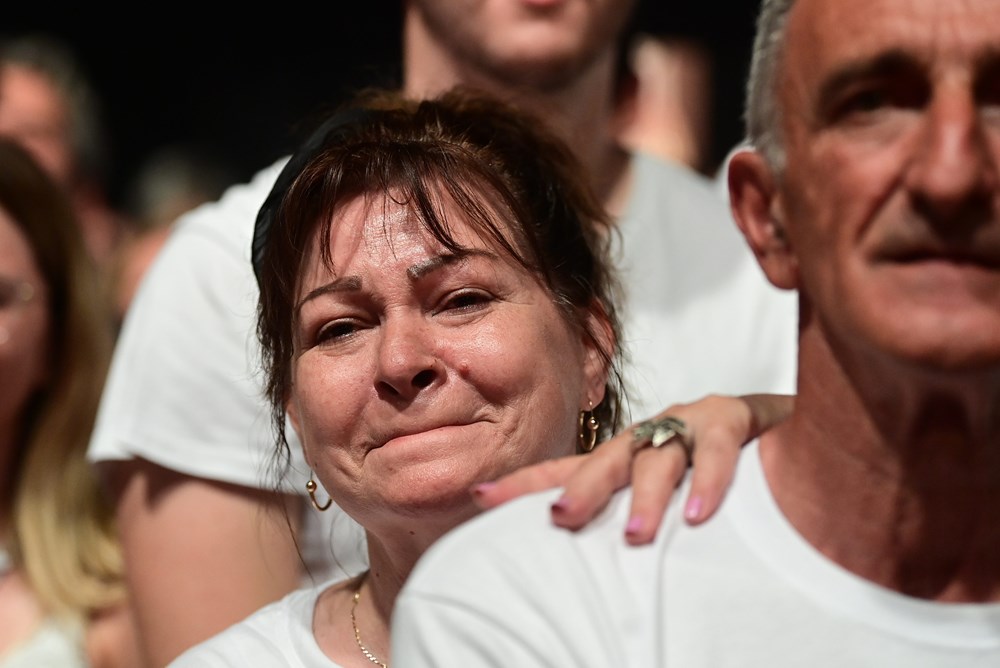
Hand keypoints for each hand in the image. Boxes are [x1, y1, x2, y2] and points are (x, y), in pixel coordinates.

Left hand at [471, 393, 793, 544]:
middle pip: (605, 459)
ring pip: (657, 457)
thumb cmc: (708, 467)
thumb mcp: (661, 495)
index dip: (524, 483)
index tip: (479, 498)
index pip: (565, 468)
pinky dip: (709, 482)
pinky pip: (717, 449)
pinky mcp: (730, 419)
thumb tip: (581, 573)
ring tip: (635, 536)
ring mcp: (686, 423)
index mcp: (622, 455)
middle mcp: (647, 436)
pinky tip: (698, 515)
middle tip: (561, 519)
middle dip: (581, 488)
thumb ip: (623, 520)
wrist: (780, 428)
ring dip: (646, 497)